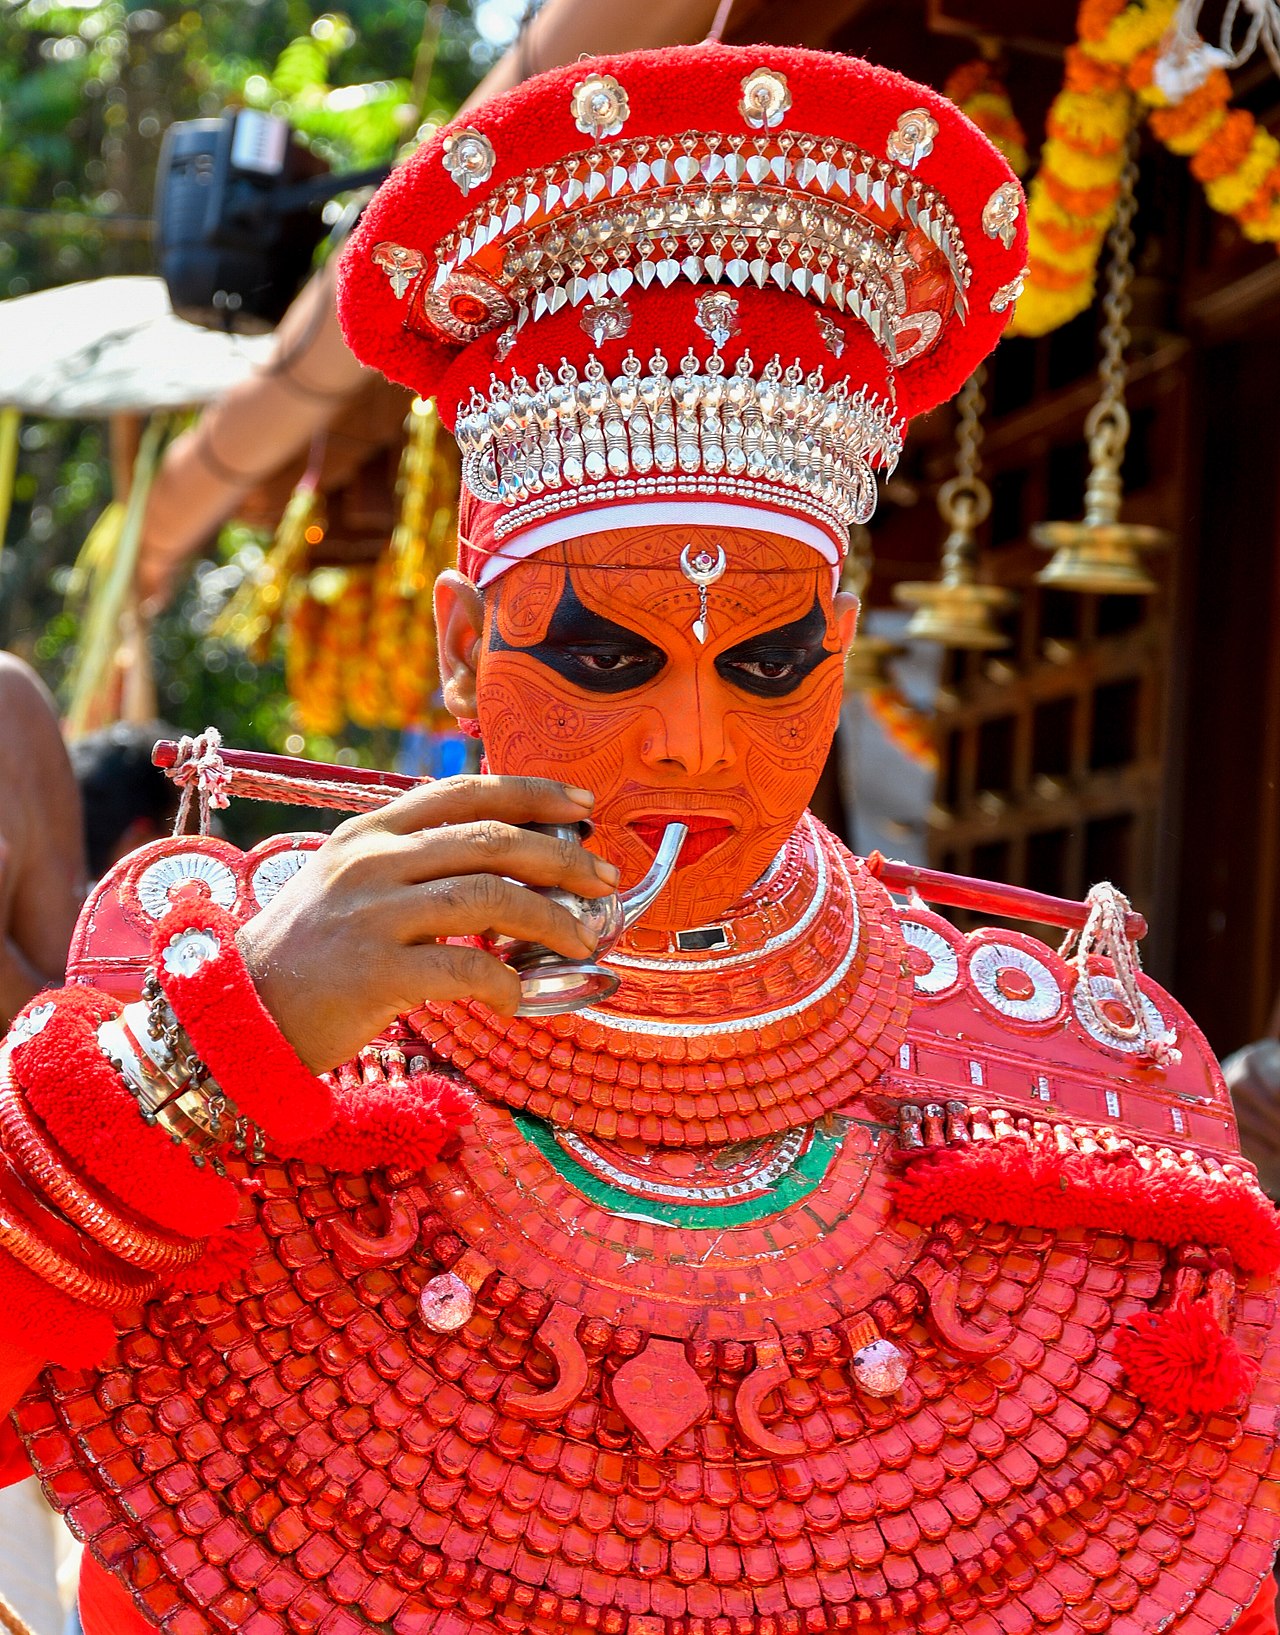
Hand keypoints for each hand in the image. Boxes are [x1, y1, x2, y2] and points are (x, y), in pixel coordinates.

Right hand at [236, 775, 616, 1070]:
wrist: (235, 1015)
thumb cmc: (306, 956)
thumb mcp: (348, 884)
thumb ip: (412, 863)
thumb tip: (504, 865)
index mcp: (370, 832)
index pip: (463, 791)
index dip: (530, 792)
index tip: (581, 802)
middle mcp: (371, 862)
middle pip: (489, 839)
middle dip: (561, 856)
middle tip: (604, 878)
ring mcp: (372, 915)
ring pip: (488, 898)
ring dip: (550, 918)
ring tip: (584, 939)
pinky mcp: (375, 973)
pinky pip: (465, 969)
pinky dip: (504, 983)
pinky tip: (518, 996)